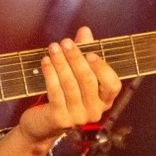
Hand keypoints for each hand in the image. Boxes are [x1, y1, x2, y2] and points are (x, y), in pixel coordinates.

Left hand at [15, 27, 121, 145]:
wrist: (42, 124)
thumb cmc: (64, 95)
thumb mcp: (76, 74)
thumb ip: (83, 52)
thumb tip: (85, 31)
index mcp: (105, 101)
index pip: (113, 85)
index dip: (102, 68)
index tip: (90, 53)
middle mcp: (95, 111)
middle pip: (89, 81)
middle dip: (76, 58)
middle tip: (65, 42)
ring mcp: (78, 117)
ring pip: (70, 85)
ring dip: (61, 63)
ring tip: (53, 48)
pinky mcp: (60, 119)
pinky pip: (55, 92)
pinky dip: (50, 74)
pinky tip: (45, 61)